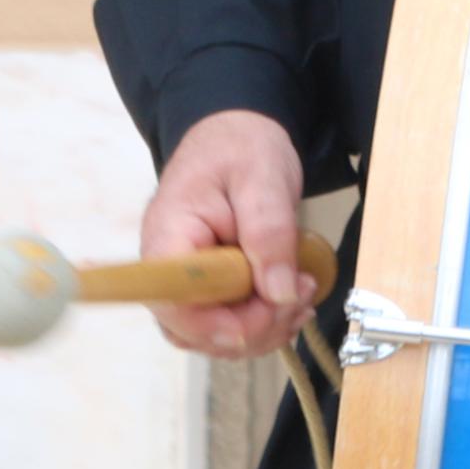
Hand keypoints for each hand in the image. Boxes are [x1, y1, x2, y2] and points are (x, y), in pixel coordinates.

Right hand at [140, 108, 315, 358]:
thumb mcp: (263, 179)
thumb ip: (269, 231)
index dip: (215, 326)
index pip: (172, 304)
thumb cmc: (242, 147)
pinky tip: (292, 301)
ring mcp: (186, 281)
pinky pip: (227, 321)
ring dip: (262, 329)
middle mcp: (167, 269)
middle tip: (300, 294)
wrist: (236, 133)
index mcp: (168, 238)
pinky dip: (262, 322)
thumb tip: (278, 293)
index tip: (266, 314)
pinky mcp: (209, 287)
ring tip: (302, 296)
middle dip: (252, 327)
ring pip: (212, 334)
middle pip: (194, 329)